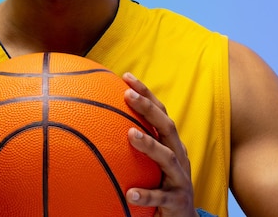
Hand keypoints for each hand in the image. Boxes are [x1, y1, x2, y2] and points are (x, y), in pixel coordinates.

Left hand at [122, 72, 197, 216]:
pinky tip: (130, 193)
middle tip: (127, 95)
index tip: (126, 76)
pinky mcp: (176, 201)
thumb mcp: (151, 162)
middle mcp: (179, 155)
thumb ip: (134, 143)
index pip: (160, 112)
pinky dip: (146, 195)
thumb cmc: (161, 184)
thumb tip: (97, 124)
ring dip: (149, 144)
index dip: (146, 93)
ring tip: (130, 135)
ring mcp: (180, 178)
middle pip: (167, 126)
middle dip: (148, 108)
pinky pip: (160, 197)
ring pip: (167, 158)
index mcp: (171, 143)